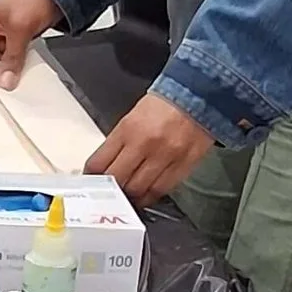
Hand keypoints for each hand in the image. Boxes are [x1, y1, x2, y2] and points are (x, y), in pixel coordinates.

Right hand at [0, 0, 59, 90]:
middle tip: (6, 79)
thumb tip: (5, 79)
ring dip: (6, 70)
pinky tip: (24, 66)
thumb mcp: (19, 28)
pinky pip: (10, 60)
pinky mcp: (15, 41)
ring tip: (18, 71)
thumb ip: (12, 57)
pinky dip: (16, 66)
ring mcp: (1, 38)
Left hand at [87, 91, 215, 202]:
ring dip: (130, 196)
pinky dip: (151, 196)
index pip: (99, 162)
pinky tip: (145, 195)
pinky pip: (162, 189)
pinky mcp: (183, 165)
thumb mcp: (133, 117)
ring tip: (127, 196)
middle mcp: (145, 144)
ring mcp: (165, 156)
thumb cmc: (166, 105)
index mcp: (128, 129)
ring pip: (139, 189)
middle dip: (110, 188)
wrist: (200, 95)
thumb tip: (106, 165)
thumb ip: (119, 141)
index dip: (92, 175)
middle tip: (109, 190)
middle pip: (118, 179)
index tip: (92, 179)